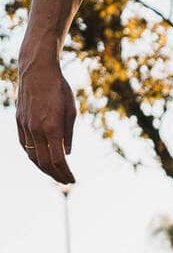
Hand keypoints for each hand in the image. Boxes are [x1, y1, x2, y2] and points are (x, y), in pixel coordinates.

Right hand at [16, 59, 77, 183]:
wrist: (37, 71)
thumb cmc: (59, 89)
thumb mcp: (71, 111)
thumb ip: (68, 135)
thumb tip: (66, 154)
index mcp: (52, 128)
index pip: (58, 160)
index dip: (66, 173)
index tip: (73, 180)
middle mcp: (36, 129)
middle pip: (44, 162)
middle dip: (56, 175)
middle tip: (66, 181)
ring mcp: (25, 126)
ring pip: (32, 155)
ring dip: (44, 168)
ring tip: (55, 174)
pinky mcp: (19, 121)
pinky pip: (24, 145)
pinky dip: (33, 156)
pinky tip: (41, 160)